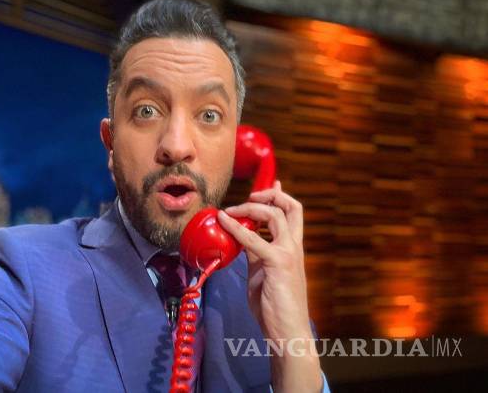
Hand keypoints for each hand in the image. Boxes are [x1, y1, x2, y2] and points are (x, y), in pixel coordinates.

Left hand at [217, 180, 322, 392]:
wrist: (287, 332)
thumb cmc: (274, 306)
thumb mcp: (263, 273)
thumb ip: (255, 254)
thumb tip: (240, 239)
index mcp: (293, 248)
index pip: (293, 214)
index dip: (281, 196)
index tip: (271, 185)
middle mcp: (294, 247)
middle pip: (291, 207)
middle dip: (270, 195)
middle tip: (250, 196)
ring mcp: (288, 253)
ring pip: (274, 215)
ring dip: (250, 207)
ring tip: (232, 209)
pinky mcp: (277, 263)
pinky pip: (253, 238)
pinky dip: (236, 227)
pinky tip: (223, 220)